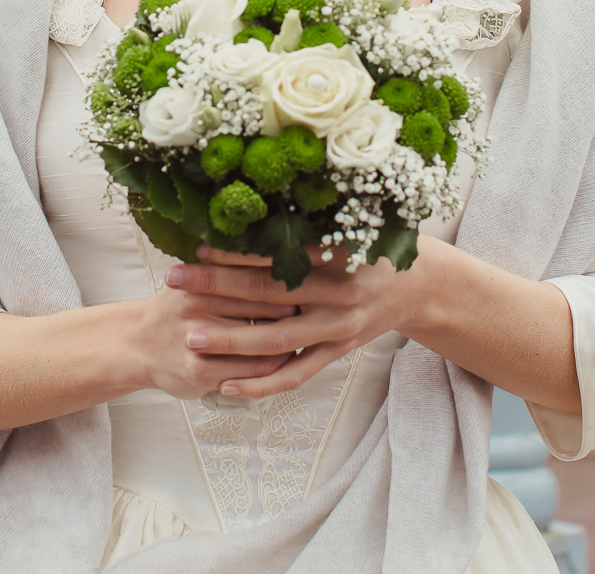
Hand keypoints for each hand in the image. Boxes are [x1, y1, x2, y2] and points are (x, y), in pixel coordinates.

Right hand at [128, 263, 298, 401]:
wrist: (136, 344)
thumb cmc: (176, 308)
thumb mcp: (196, 279)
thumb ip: (230, 269)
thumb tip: (285, 254)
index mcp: (202, 279)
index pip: (261, 278)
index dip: (290, 284)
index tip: (308, 284)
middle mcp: (198, 307)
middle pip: (266, 310)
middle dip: (294, 313)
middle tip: (312, 311)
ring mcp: (199, 342)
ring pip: (263, 345)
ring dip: (287, 344)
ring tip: (300, 336)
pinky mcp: (199, 372)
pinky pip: (251, 372)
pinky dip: (271, 368)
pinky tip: (279, 360)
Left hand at [162, 240, 445, 399]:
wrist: (418, 286)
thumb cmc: (373, 248)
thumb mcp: (350, 227)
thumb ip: (306, 226)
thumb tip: (251, 207)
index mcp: (339, 257)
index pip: (280, 255)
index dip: (238, 251)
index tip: (199, 246)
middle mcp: (339, 296)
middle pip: (270, 294)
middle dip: (218, 286)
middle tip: (175, 280)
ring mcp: (337, 330)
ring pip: (278, 342)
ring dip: (231, 341)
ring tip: (190, 337)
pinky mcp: (336, 354)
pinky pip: (295, 375)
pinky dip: (261, 385)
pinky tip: (226, 387)